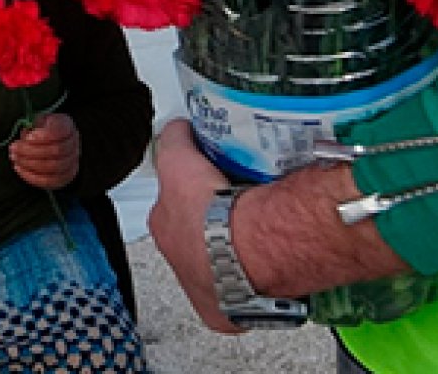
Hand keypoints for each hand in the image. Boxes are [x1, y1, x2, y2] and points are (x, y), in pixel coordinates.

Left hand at [9, 112, 79, 189]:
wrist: (49, 140)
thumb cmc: (40, 128)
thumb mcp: (36, 120)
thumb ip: (32, 125)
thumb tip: (26, 137)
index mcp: (66, 125)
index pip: (60, 131)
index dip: (43, 135)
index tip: (27, 136)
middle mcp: (73, 143)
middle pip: (57, 150)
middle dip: (31, 151)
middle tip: (14, 148)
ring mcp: (72, 161)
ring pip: (54, 167)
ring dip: (30, 163)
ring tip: (15, 158)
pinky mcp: (65, 177)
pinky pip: (50, 181)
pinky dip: (32, 176)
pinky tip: (19, 169)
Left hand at [147, 119, 243, 333]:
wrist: (253, 252)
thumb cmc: (213, 212)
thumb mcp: (178, 160)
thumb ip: (175, 139)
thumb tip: (179, 126)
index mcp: (164, 227)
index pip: (174, 207)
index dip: (195, 193)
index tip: (216, 186)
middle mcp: (180, 262)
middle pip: (198, 236)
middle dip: (216, 223)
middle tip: (245, 205)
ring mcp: (204, 289)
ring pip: (222, 263)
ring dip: (239, 249)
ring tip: (264, 229)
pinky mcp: (229, 311)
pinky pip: (246, 292)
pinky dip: (258, 279)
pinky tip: (273, 261)